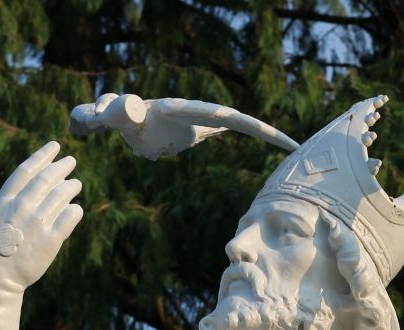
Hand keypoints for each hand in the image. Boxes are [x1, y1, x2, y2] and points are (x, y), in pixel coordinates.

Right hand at [0, 141, 83, 296]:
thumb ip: (10, 203)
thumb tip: (29, 190)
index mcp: (5, 201)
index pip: (26, 171)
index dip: (42, 156)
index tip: (54, 146)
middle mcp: (22, 208)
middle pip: (47, 179)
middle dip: (61, 166)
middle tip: (71, 161)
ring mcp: (37, 223)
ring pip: (62, 195)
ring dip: (71, 186)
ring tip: (75, 184)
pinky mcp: (51, 241)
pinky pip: (70, 217)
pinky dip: (74, 209)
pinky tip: (74, 208)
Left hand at [70, 93, 298, 158]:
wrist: (113, 117)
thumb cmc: (112, 115)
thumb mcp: (111, 114)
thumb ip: (115, 110)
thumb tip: (129, 109)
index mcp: (178, 110)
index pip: (215, 115)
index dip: (241, 124)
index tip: (264, 132)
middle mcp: (192, 113)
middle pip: (233, 120)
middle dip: (262, 131)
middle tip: (292, 144)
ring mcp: (195, 123)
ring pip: (231, 126)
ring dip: (259, 135)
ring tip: (289, 145)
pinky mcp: (192, 132)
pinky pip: (220, 133)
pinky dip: (242, 137)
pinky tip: (266, 141)